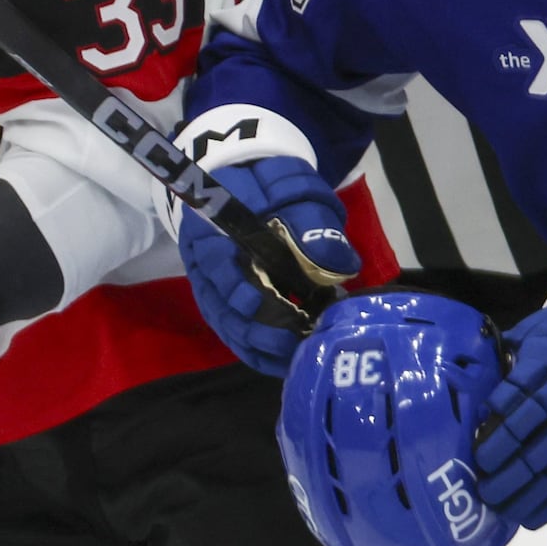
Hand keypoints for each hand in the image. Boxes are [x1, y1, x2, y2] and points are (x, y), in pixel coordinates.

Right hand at [179, 157, 357, 375]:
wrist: (251, 183)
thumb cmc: (273, 185)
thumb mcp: (296, 192)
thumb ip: (312, 224)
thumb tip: (343, 263)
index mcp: (213, 226)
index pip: (216, 263)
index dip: (236, 288)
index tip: (260, 304)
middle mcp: (204, 261)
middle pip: (220, 305)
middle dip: (255, 328)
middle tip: (292, 341)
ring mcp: (211, 284)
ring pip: (226, 324)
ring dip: (257, 346)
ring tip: (292, 357)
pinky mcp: (222, 301)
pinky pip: (232, 332)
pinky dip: (254, 351)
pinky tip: (281, 362)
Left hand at [475, 257, 546, 527]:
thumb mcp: (540, 333)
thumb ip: (510, 363)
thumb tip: (472, 397)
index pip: (530, 404)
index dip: (505, 435)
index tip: (480, 458)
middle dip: (515, 471)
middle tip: (485, 492)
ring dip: (534, 492)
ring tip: (504, 509)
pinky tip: (535, 514)